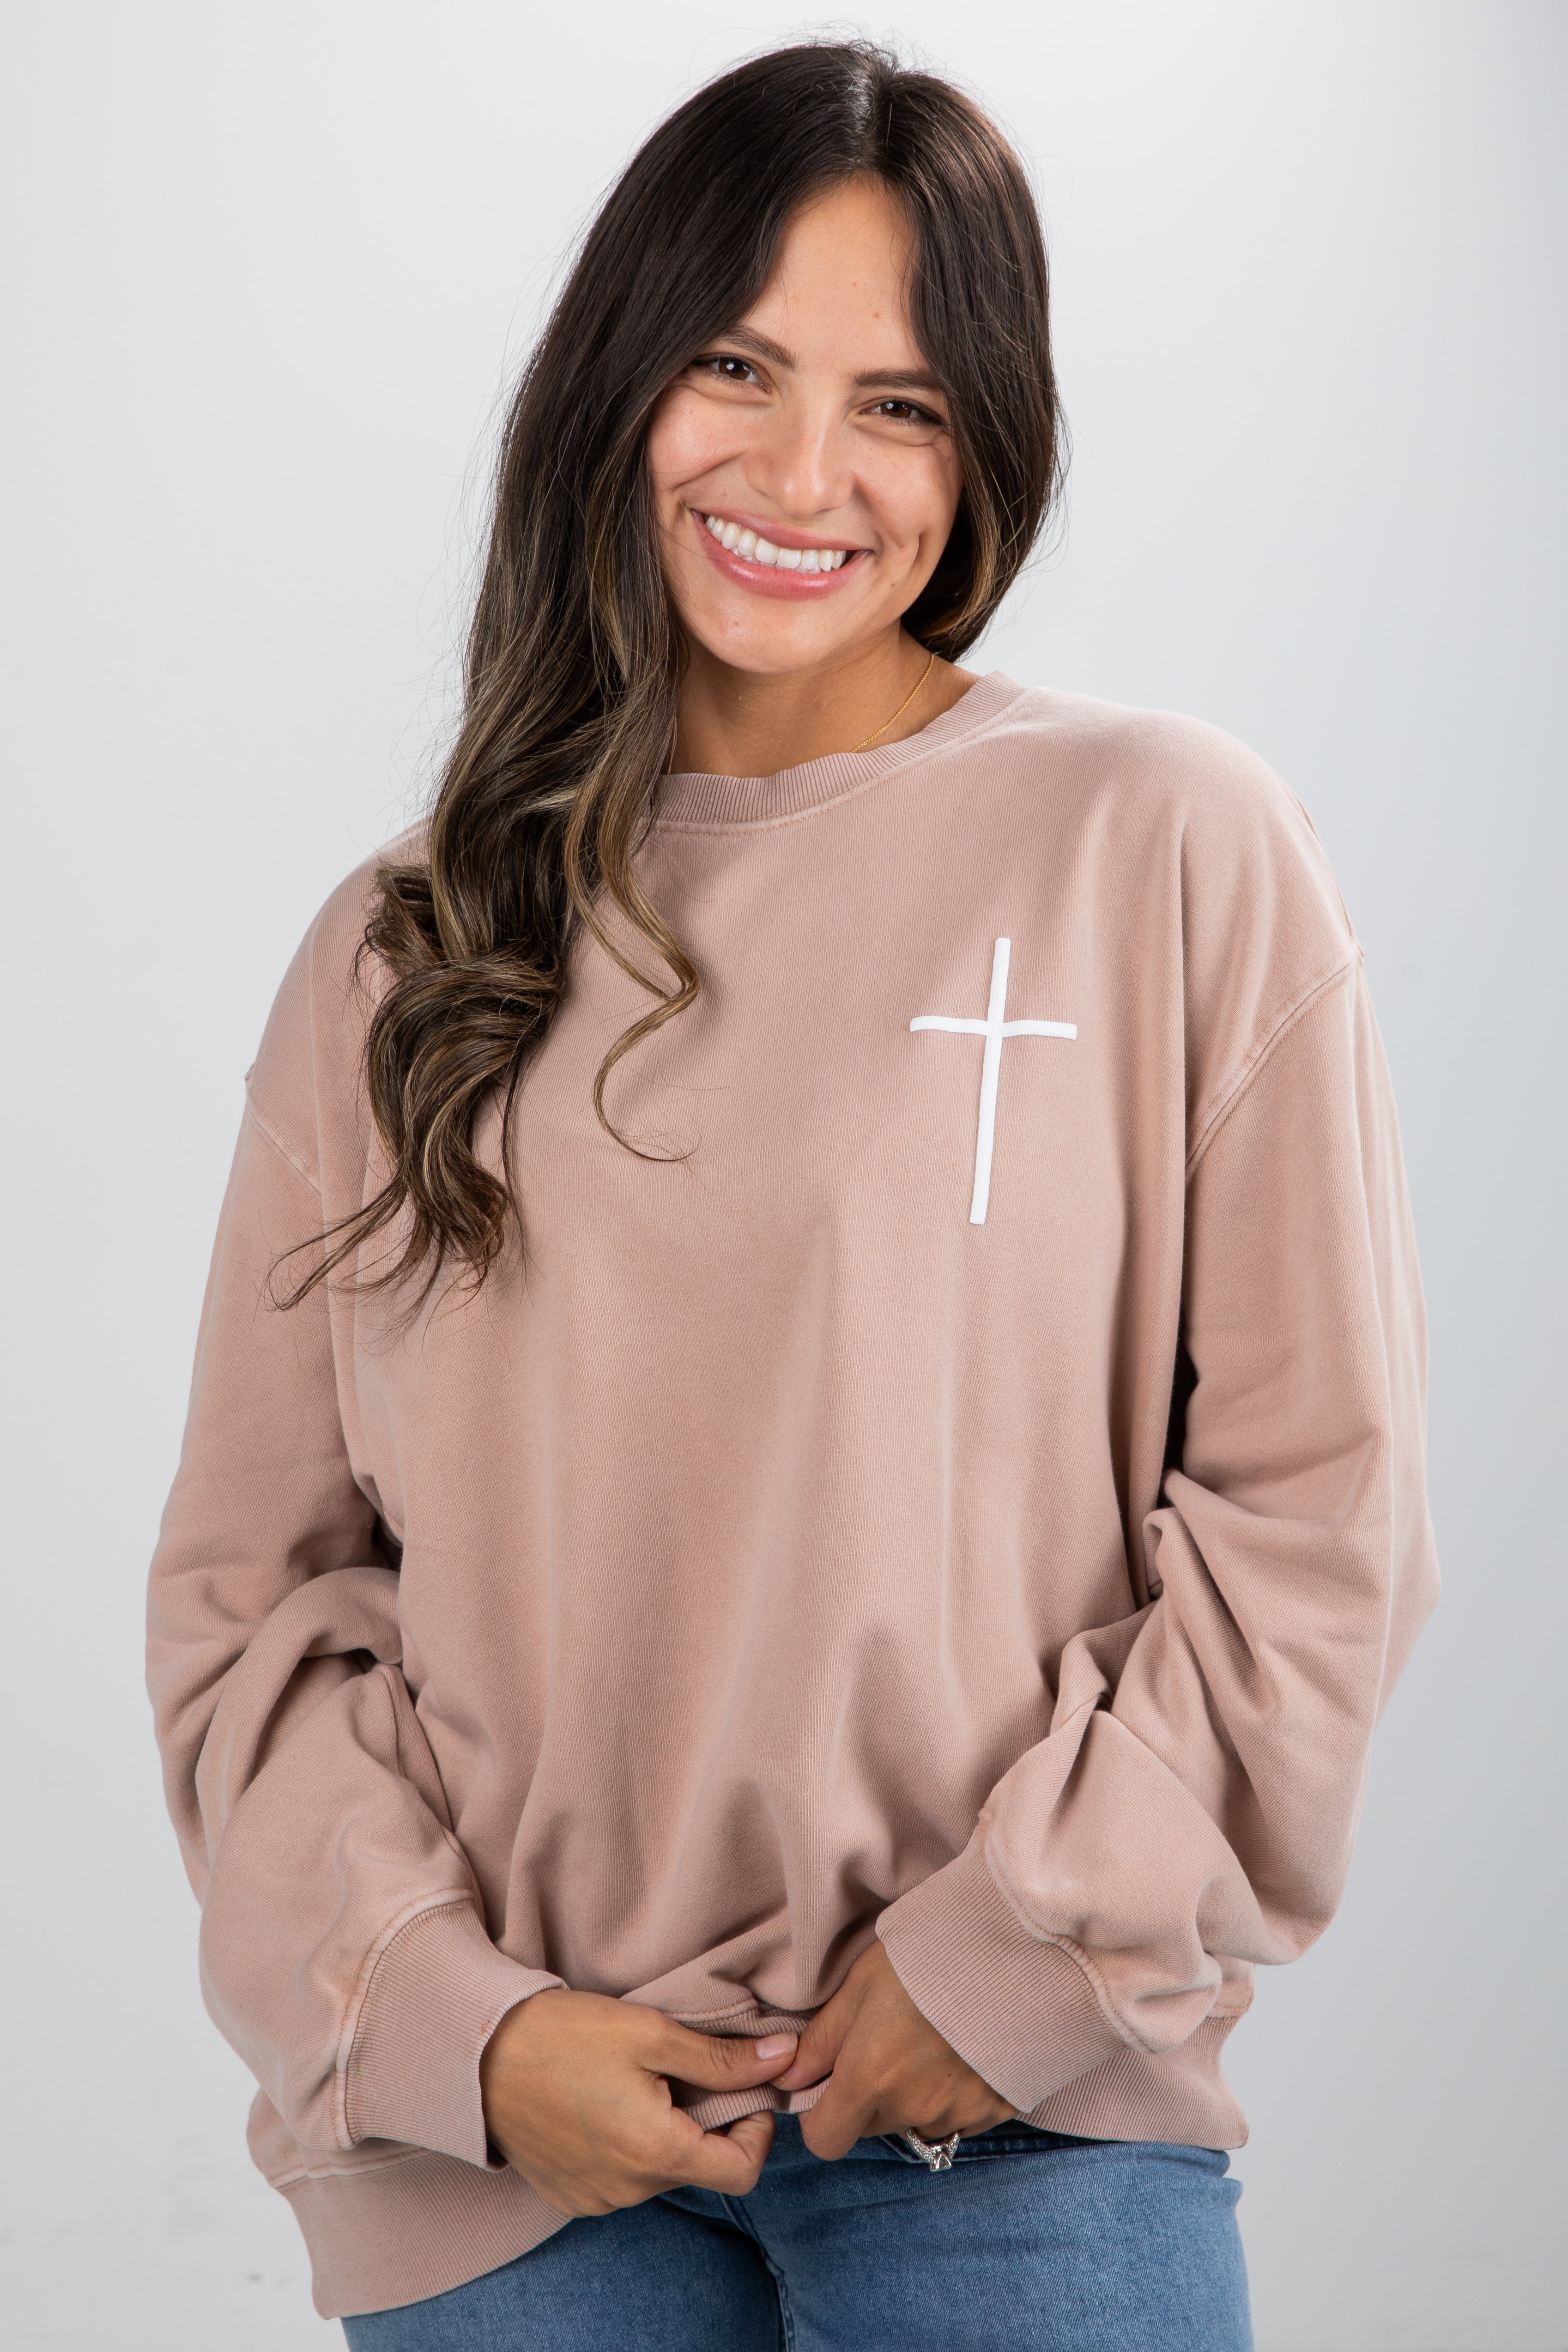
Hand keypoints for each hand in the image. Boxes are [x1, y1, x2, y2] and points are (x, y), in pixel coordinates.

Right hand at [479, 1987, 798, 2215]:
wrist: (478, 2055)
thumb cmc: (566, 2035)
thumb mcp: (652, 2033)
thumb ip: (722, 2057)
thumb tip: (786, 2059)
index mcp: (656, 2153)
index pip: (743, 2169)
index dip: (754, 2127)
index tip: (739, 2085)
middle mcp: (629, 2191)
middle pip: (701, 2166)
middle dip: (706, 2120)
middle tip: (681, 2069)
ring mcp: (597, 2199)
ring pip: (662, 2172)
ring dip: (667, 2132)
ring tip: (637, 2081)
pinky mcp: (572, 2196)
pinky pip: (624, 2179)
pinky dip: (630, 2146)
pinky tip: (605, 2104)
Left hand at [769, 1937, 1016, 2157]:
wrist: (1018, 1949)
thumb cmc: (932, 1955)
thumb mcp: (863, 1982)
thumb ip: (823, 2037)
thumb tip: (789, 2075)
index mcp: (870, 2077)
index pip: (825, 2139)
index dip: (819, 2116)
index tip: (828, 2083)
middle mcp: (911, 2107)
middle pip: (870, 2126)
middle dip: (867, 2096)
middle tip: (887, 2042)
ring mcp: (957, 2113)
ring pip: (915, 2121)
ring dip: (913, 2096)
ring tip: (932, 2040)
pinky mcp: (994, 2110)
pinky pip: (958, 2118)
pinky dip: (953, 2095)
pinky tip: (963, 2050)